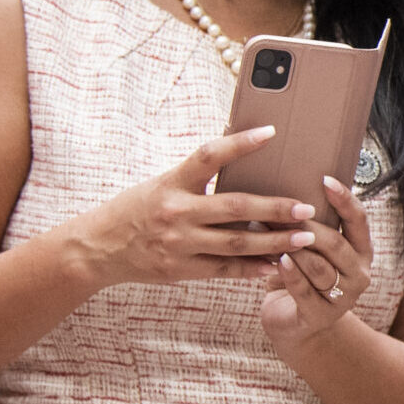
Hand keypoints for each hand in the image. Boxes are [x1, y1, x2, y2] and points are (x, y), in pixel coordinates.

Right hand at [68, 127, 313, 286]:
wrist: (96, 248)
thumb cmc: (135, 210)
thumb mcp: (161, 185)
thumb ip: (196, 177)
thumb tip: (238, 155)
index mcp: (171, 183)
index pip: (208, 156)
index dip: (240, 143)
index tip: (272, 132)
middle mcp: (175, 212)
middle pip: (235, 208)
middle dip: (275, 209)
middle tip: (307, 208)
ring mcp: (179, 244)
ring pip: (237, 244)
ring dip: (274, 242)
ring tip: (304, 238)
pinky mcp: (180, 269)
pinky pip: (225, 270)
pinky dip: (252, 268)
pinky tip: (276, 265)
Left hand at [261, 176, 375, 347]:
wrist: (297, 325)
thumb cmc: (302, 278)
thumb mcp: (313, 250)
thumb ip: (311, 227)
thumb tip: (286, 192)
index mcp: (362, 252)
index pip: (358, 221)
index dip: (344, 199)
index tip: (325, 179)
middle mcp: (359, 274)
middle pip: (335, 244)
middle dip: (306, 226)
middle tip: (279, 210)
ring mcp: (343, 298)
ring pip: (319, 267)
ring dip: (292, 248)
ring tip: (267, 231)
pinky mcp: (321, 315)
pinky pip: (304, 290)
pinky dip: (290, 273)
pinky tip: (277, 260)